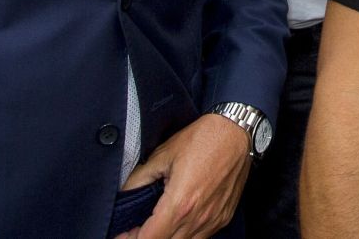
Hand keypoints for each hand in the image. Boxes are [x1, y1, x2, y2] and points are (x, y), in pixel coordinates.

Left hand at [117, 114, 252, 238]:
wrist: (237, 131)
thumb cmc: (203, 139)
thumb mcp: (163, 154)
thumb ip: (139, 178)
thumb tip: (123, 193)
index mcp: (180, 204)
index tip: (122, 234)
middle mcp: (198, 218)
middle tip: (134, 229)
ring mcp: (213, 220)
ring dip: (167, 238)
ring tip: (155, 227)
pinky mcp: (223, 217)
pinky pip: (201, 237)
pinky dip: (185, 235)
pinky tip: (177, 222)